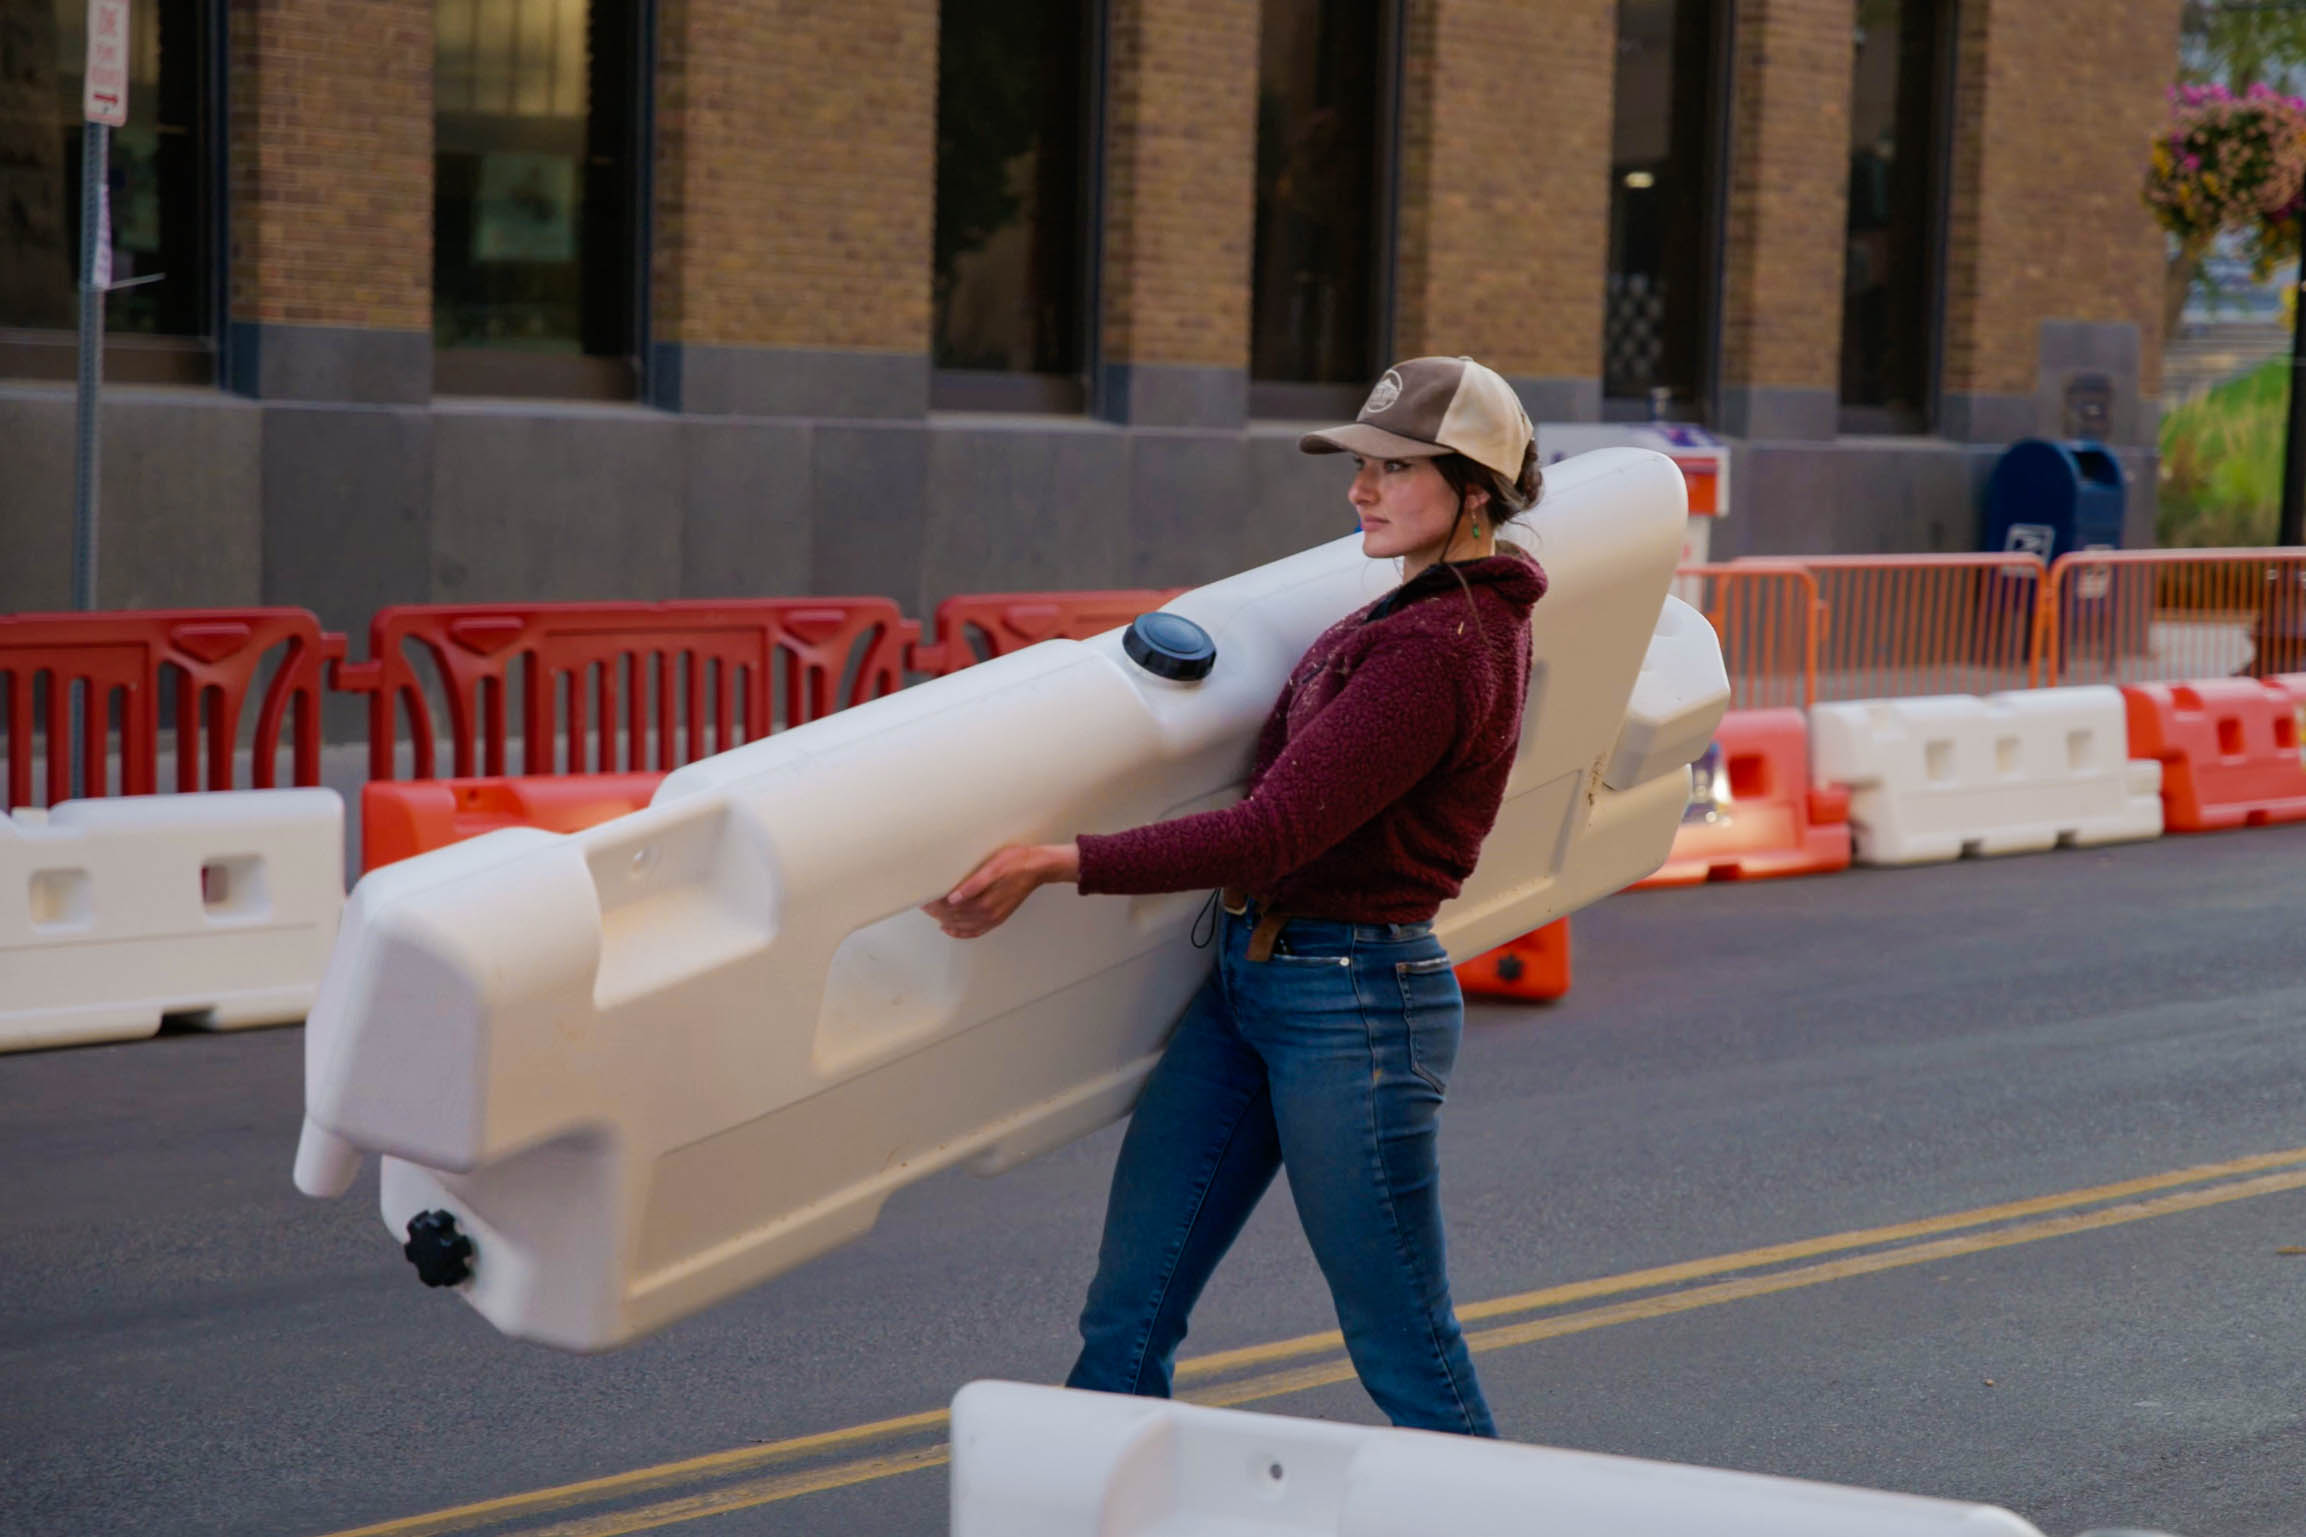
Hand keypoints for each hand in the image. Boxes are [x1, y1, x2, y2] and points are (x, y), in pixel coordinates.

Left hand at [922, 843, 1079, 938]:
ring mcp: (993, 917)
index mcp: (984, 902)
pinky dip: (962, 932)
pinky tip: (951, 929)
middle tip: (923, 904)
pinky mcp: (998, 917)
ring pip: (963, 925)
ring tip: (932, 913)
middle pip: (955, 918)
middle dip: (937, 912)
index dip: (935, 904)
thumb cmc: (1015, 862)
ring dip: (946, 921)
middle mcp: (988, 914)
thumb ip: (973, 885)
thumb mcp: (993, 867)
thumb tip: (953, 898)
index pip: (951, 908)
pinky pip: (976, 930)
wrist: (1038, 867)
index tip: (924, 898)